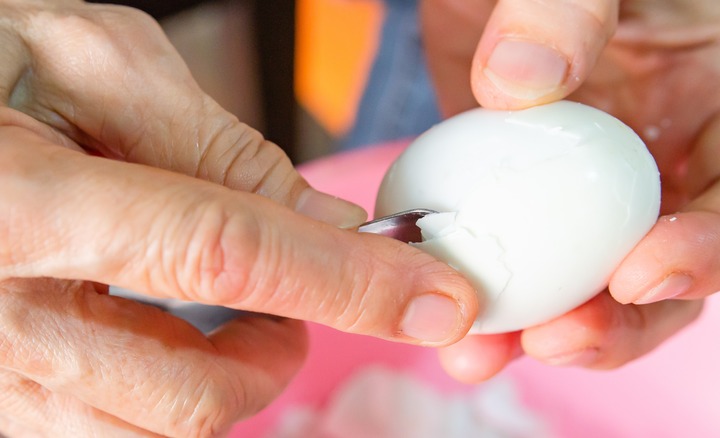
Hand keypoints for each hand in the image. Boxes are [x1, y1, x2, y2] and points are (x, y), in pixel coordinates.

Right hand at [0, 1, 477, 434]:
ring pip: (154, 436)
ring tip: (216, 318)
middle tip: (291, 299)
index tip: (433, 300)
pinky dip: (161, 397)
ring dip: (221, 384)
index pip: (226, 255)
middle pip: (194, 391)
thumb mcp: (92, 64)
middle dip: (278, 352)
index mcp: (21, 200)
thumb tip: (323, 221)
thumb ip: (216, 146)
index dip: (347, 282)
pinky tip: (153, 337)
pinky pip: (107, 436)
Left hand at [422, 0, 719, 381]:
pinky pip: (526, 273)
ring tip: (488, 355)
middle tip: (558, 340)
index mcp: (716, 102)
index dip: (714, 249)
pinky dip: (497, 309)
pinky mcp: (529, 211)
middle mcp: (663, 161)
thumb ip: (566, 9)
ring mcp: (591, 196)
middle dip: (625, 322)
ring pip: (596, 292)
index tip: (639, 275)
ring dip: (551, 334)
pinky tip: (459, 333)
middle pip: (675, 273)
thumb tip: (522, 84)